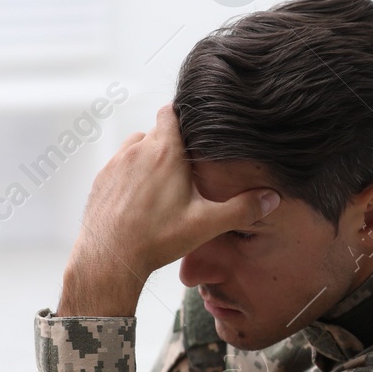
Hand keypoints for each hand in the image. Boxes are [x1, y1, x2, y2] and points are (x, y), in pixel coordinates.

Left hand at [60, 104, 279, 315]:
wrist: (109, 259)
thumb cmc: (157, 239)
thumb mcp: (206, 224)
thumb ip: (241, 209)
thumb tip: (271, 199)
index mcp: (165, 152)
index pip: (170, 112)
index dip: (183, 116)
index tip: (194, 130)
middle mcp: (137, 151)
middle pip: (156, 132)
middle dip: (170, 145)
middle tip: (186, 170)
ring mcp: (115, 164)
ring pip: (136, 148)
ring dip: (148, 159)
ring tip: (162, 185)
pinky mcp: (101, 180)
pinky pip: (119, 167)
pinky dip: (130, 176)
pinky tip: (140, 200)